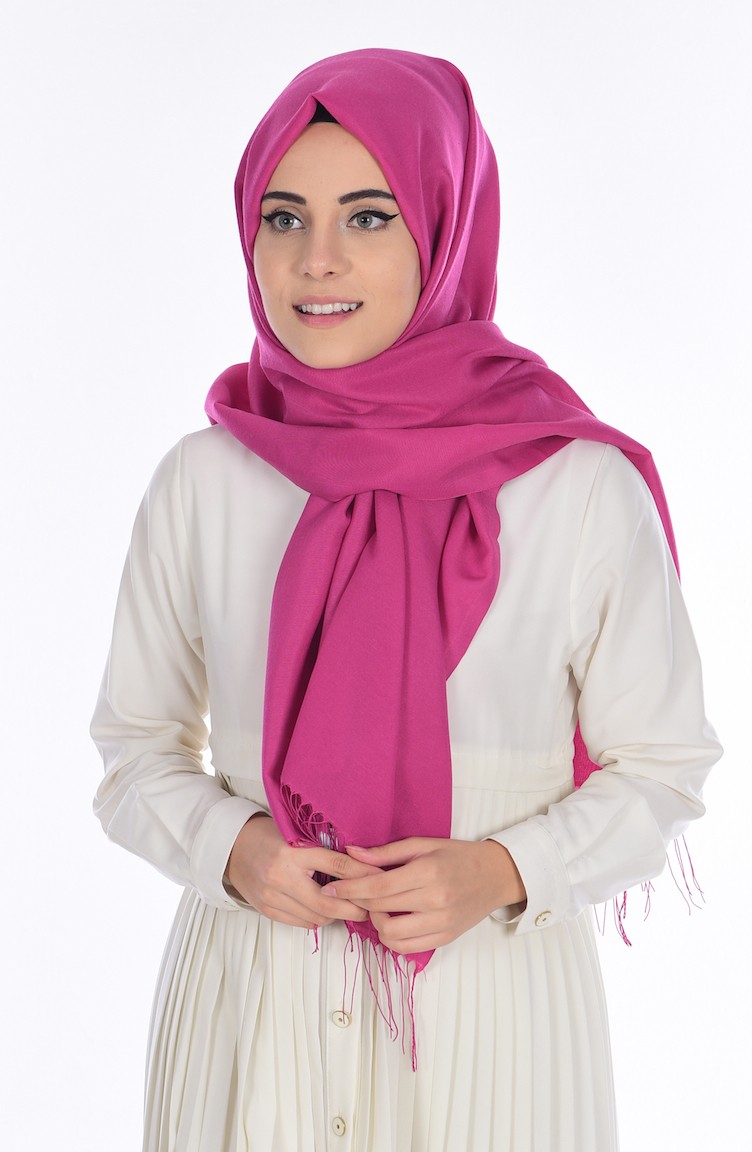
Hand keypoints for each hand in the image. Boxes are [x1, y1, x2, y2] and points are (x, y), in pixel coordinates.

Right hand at [225, 815, 382, 929]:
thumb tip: (360, 864)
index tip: (381, 879)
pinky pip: (302, 923)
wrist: (233, 848)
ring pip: (317, 916)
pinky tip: (324, 909)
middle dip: (354, 907)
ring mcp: (272, 896)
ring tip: (350, 906)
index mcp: (292, 851)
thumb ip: (323, 849)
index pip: (336, 865)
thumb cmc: (269, 836)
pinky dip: (317, 918)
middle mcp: (281, 876)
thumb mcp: (296, 835)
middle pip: (329, 902)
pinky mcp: (267, 910)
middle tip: (371, 906)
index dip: (363, 875)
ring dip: (336, 914)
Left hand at [320, 837, 525, 953]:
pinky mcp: (445, 938)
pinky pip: (407, 948)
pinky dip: (392, 938)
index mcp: (429, 872)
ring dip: (375, 923)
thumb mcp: (424, 844)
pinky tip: (391, 921)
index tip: (331, 886)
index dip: (350, 888)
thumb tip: (352, 854)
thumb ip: (387, 852)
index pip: (379, 887)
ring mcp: (442, 923)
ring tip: (376, 908)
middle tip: (350, 893)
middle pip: (382, 910)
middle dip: (357, 903)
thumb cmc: (458, 855)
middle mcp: (436, 900)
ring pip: (392, 936)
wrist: (496, 876)